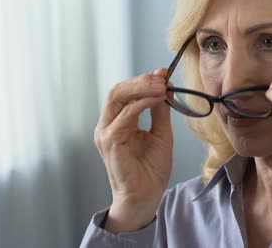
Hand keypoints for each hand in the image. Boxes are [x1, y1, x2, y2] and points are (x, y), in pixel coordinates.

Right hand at [94, 68, 172, 231]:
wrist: (146, 197)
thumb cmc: (151, 170)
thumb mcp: (161, 133)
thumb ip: (160, 110)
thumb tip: (165, 85)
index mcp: (117, 122)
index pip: (124, 93)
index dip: (142, 81)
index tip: (163, 74)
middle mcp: (107, 125)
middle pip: (118, 91)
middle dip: (141, 81)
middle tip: (162, 78)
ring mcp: (106, 133)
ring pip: (118, 98)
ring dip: (142, 88)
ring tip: (162, 87)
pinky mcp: (110, 142)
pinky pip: (125, 116)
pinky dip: (141, 104)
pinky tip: (157, 100)